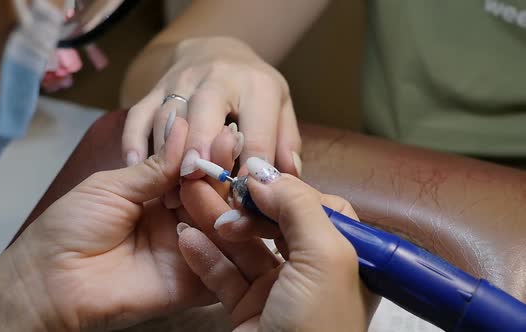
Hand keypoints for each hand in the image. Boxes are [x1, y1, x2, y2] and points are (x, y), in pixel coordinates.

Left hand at [8, 117, 212, 330]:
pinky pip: (219, 266)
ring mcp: (187, 252)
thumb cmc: (71, 227)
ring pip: (220, 226)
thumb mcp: (111, 188)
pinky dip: (229, 244)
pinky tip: (230, 218)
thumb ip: (152, 167)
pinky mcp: (191, 285)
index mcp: (157, 196)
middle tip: (231, 144)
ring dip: (227, 201)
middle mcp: (177, 221)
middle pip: (210, 196)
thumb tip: (182, 125)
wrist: (48, 282)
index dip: (205, 153)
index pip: (191, 172)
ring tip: (234, 176)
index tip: (222, 130)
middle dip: (220, 170)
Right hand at [122, 36, 301, 177]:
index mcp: (257, 87)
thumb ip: (285, 142)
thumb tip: (288, 177)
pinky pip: (139, 114)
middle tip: (195, 179)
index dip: (250, 167)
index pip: (256, 132)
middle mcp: (217, 79)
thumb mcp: (279, 107)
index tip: (244, 198)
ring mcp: (181, 82)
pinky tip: (135, 167)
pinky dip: (133, 140)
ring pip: (169, 118)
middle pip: (205, 112)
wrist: (216, 50)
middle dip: (199, 146)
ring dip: (166, 155)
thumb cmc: (252, 90)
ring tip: (170, 193)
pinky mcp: (154, 90)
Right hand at [178, 158, 379, 330]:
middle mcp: (313, 271)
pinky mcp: (248, 309)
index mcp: (345, 257)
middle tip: (216, 190)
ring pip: (245, 246)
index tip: (251, 180)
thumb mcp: (324, 258)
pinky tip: (186, 238)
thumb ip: (299, 206)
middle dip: (244, 204)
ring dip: (217, 223)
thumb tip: (265, 174)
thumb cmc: (316, 326)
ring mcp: (278, 291)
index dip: (284, 190)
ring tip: (189, 200)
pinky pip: (225, 275)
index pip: (316, 205)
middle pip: (275, 222)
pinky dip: (205, 256)